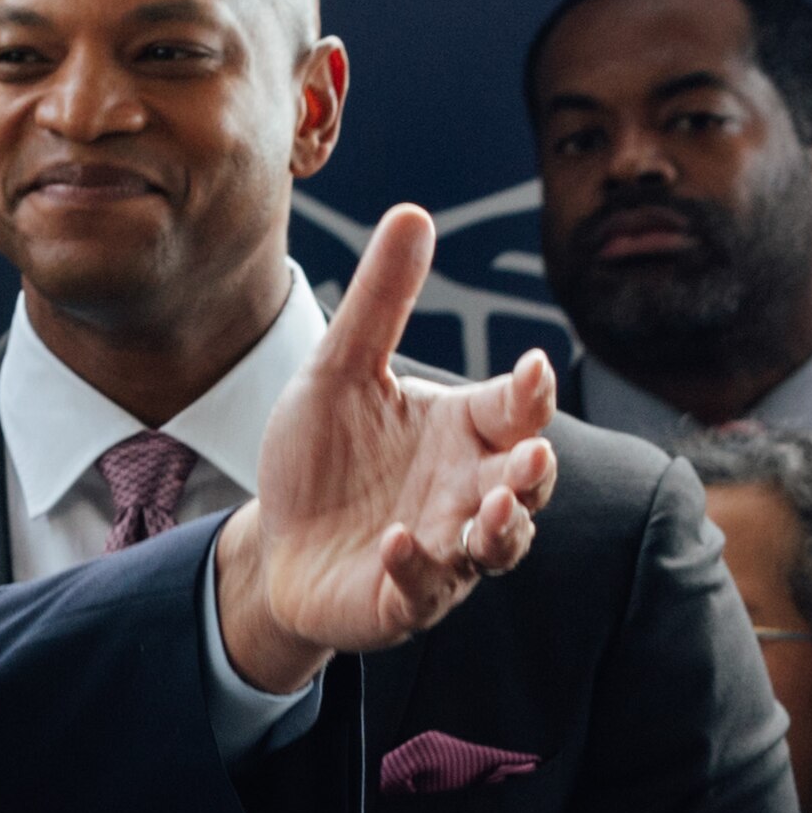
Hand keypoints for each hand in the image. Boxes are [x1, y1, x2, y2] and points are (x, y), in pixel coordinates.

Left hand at [210, 206, 558, 689]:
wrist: (277, 541)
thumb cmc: (322, 456)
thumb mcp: (339, 370)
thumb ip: (380, 302)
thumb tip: (413, 212)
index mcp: (464, 433)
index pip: (515, 409)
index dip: (529, 392)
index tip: (530, 369)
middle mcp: (468, 492)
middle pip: (524, 483)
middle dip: (533, 474)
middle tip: (534, 459)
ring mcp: (445, 550)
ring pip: (496, 546)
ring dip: (500, 530)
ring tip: (490, 510)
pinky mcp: (404, 600)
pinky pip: (423, 592)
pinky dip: (416, 570)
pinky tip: (398, 543)